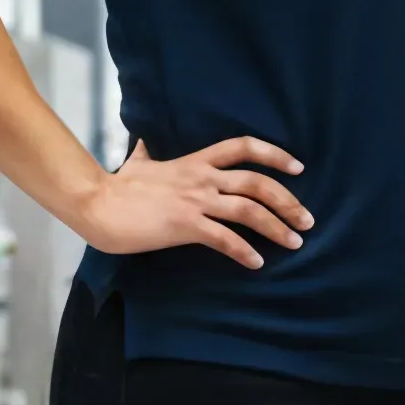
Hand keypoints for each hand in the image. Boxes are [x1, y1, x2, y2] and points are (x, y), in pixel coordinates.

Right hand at [75, 134, 311, 268]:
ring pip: (249, 210)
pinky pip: (224, 239)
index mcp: (196, 161)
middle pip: (257, 183)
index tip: (298, 168)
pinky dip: (244, 252)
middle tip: (307, 220)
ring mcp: (195, 201)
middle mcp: (202, 178)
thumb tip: (143, 141)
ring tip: (295, 243)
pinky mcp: (185, 225)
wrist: (98, 203)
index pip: (243, 147)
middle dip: (288, 201)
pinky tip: (257, 263)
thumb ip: (147, 152)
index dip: (275, 154)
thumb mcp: (137, 161)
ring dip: (277, 227)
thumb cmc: (117, 186)